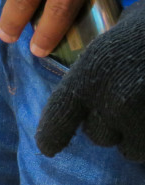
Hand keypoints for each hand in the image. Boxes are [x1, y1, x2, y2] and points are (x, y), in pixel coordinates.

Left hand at [35, 0, 144, 161]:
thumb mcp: (113, 36)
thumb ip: (93, 68)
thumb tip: (82, 90)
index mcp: (89, 78)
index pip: (56, 123)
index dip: (51, 138)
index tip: (49, 148)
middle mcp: (112, 102)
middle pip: (97, 136)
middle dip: (108, 125)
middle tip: (124, 103)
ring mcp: (142, 118)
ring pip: (128, 148)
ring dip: (133, 135)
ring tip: (143, 110)